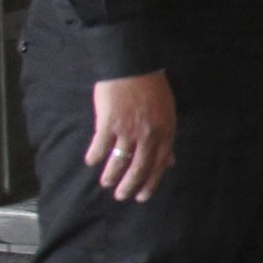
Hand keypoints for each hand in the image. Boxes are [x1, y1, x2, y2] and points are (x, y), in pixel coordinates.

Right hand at [86, 71, 175, 201]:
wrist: (133, 67)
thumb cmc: (151, 89)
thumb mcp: (167, 113)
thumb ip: (166, 139)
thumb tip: (170, 162)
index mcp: (165, 132)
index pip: (158, 165)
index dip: (150, 183)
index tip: (142, 196)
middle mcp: (148, 135)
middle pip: (139, 168)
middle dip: (130, 185)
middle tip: (122, 196)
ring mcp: (128, 130)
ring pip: (119, 161)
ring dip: (111, 175)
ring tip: (106, 183)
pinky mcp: (109, 123)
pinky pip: (101, 147)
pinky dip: (95, 156)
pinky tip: (92, 161)